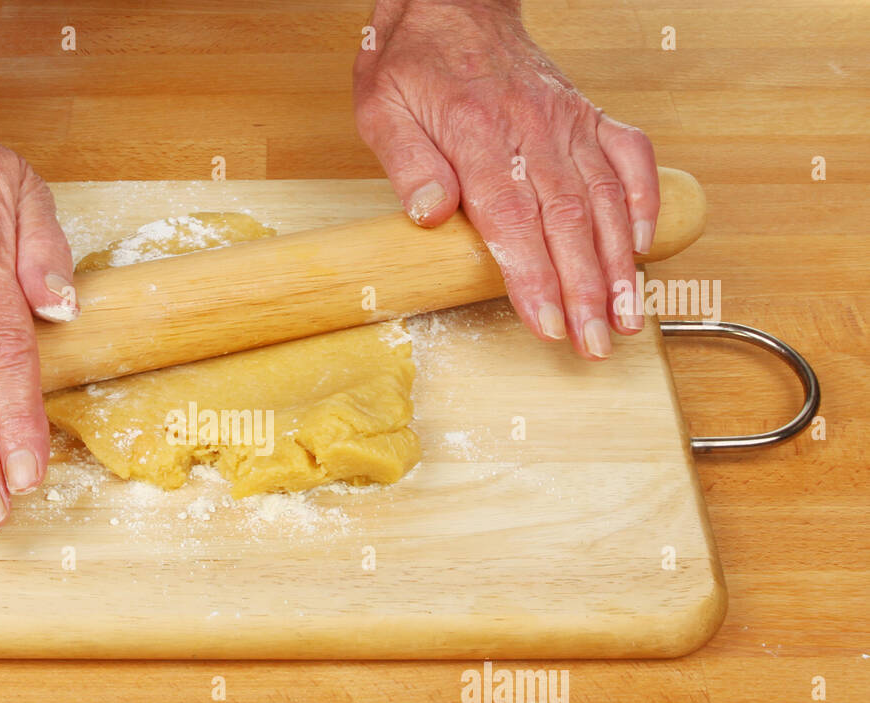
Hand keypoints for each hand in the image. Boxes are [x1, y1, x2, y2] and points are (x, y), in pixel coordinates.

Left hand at [354, 0, 659, 358]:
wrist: (452, 4)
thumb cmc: (414, 64)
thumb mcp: (383, 111)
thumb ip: (408, 164)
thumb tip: (429, 216)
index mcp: (477, 133)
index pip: (511, 219)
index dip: (533, 277)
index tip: (548, 324)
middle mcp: (532, 128)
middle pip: (566, 221)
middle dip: (586, 290)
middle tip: (596, 343)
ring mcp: (567, 121)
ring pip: (604, 199)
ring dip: (621, 263)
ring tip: (629, 316)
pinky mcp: (587, 114)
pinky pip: (628, 157)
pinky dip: (642, 200)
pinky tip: (645, 245)